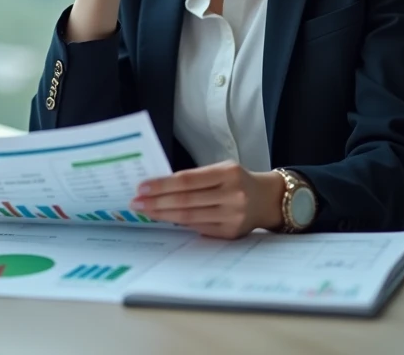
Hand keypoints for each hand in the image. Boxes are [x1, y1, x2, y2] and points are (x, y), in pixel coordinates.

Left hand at [131, 162, 284, 238]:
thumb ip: (196, 178)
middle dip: (156, 202)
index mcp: (228, 173)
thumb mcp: (222, 169)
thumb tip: (160, 187)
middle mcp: (232, 195)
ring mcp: (232, 216)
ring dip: (163, 214)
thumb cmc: (238, 181)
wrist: (267, 199)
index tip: (142, 187)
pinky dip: (179, 223)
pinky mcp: (230, 233)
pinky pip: (198, 228)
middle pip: (185, 200)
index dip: (162, 185)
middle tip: (136, 202)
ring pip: (189, 217)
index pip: (187, 180)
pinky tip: (166, 218)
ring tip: (145, 211)